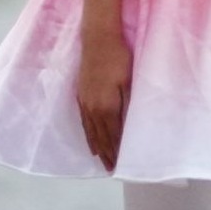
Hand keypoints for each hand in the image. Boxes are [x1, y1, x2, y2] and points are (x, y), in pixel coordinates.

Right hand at [77, 23, 133, 170]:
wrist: (98, 40)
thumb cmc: (118, 59)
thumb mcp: (129, 82)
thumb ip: (129, 105)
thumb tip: (130, 127)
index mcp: (106, 107)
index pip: (112, 136)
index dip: (116, 151)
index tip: (120, 166)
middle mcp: (93, 108)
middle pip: (100, 136)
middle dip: (106, 153)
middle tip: (111, 169)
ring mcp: (84, 102)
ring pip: (90, 130)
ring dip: (96, 146)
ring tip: (101, 159)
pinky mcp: (81, 95)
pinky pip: (83, 121)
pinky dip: (87, 133)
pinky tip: (89, 138)